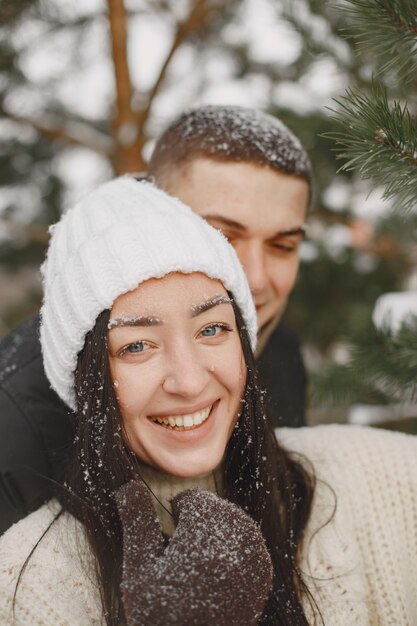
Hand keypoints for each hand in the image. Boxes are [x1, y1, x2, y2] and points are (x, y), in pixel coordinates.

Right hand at [116, 479, 272, 625]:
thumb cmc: (161, 612)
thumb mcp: (140, 568)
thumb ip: (137, 521)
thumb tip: (128, 483)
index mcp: (208, 531)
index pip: (194, 500)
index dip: (177, 515)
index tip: (170, 540)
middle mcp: (238, 539)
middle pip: (216, 509)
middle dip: (198, 523)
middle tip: (182, 555)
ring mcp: (256, 556)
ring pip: (232, 523)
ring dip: (214, 533)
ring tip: (197, 563)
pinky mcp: (263, 572)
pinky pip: (246, 542)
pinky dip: (230, 548)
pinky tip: (215, 573)